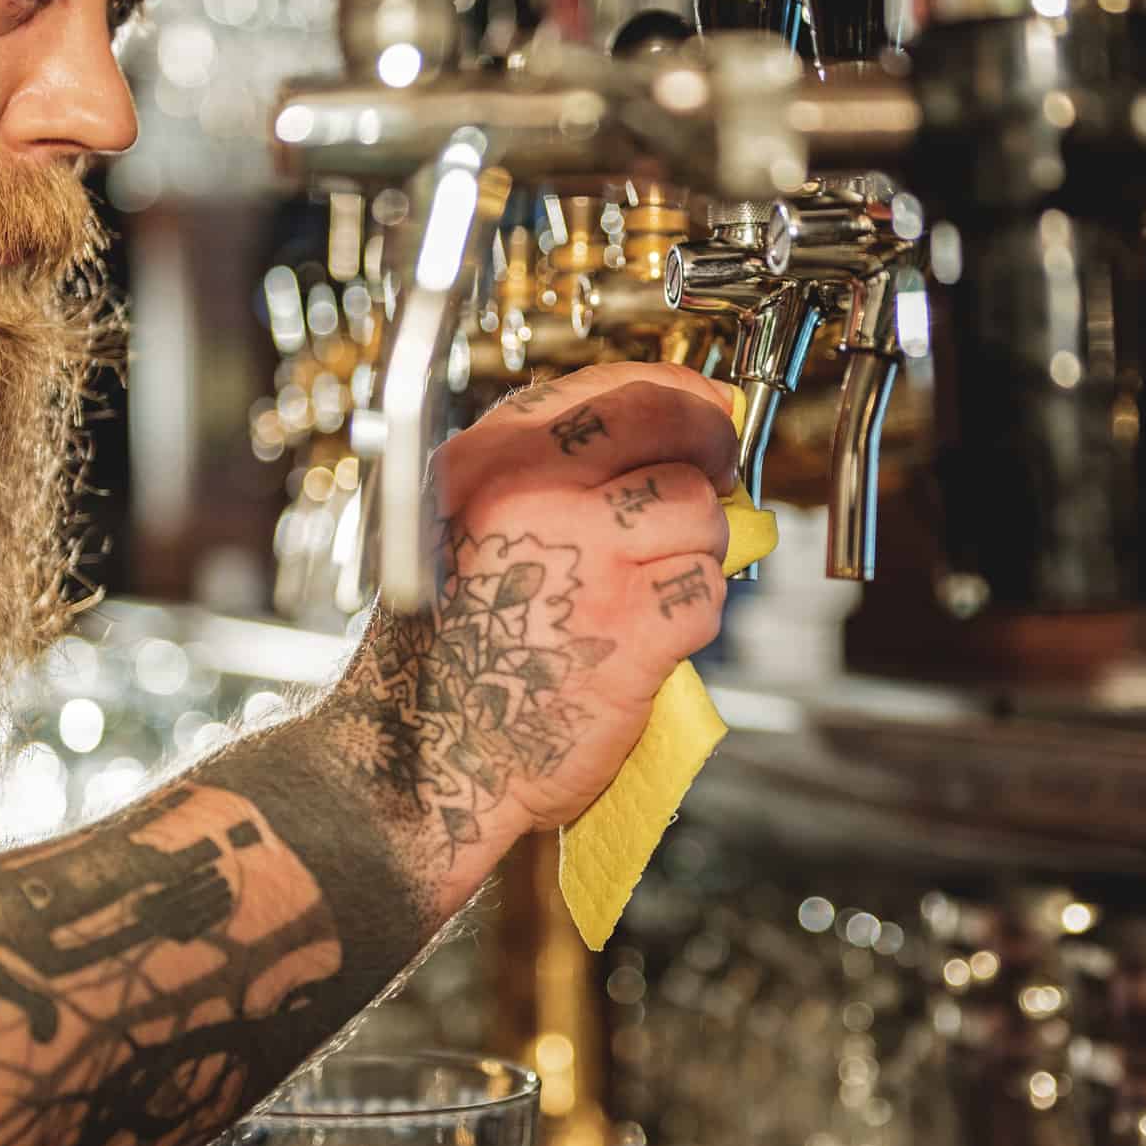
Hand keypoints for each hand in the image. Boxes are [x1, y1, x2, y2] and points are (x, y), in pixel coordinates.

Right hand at [329, 363, 739, 870]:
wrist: (428, 758)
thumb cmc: (455, 648)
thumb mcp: (475, 527)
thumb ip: (558, 474)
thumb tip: (672, 435)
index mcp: (489, 461)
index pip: (612, 387)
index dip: (680, 394)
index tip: (708, 411)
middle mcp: (530, 497)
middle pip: (669, 427)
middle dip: (710, 451)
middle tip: (717, 477)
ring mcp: (583, 560)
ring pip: (700, 513)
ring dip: (696, 550)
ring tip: (652, 586)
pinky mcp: (628, 630)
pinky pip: (704, 591)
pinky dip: (692, 617)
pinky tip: (648, 638)